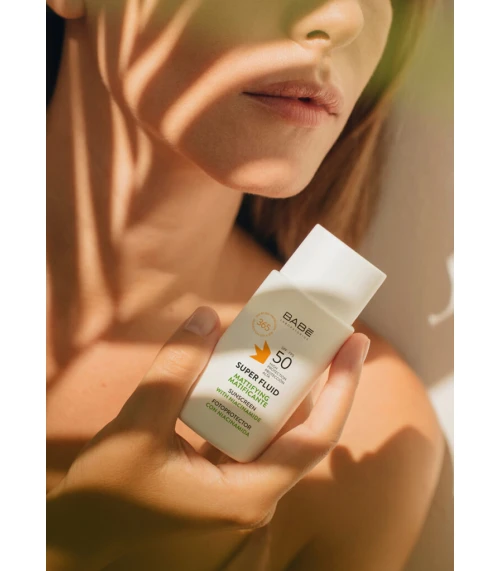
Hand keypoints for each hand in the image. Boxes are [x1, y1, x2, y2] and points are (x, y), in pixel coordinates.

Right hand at [47, 306, 369, 569]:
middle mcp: (252, 505)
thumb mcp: (133, 430)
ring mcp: (235, 505)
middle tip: (308, 334)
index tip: (355, 344)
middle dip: (308, 381)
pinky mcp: (216, 498)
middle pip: (296, 434)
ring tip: (271, 348)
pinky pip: (242, 452)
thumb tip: (206, 318)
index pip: (316, 438)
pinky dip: (244, 416)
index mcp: (245, 497)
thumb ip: (172, 370)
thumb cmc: (101, 509)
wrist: (75, 558)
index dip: (342, 387)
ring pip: (268, 442)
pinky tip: (232, 384)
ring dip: (272, 396)